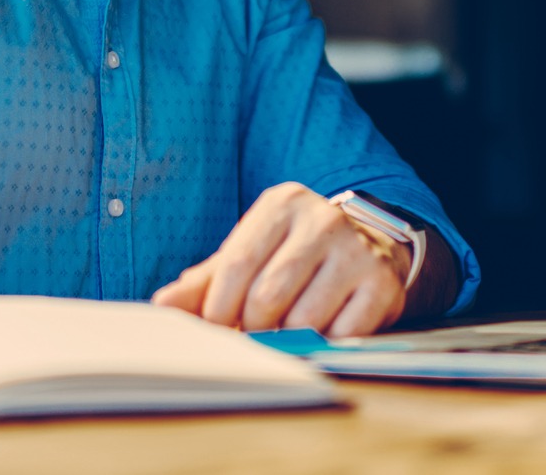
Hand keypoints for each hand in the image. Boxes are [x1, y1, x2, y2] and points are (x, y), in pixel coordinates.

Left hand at [151, 182, 408, 336]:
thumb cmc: (294, 254)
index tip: (217, 329)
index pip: (236, 265)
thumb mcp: (251, 254)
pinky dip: (327, 342)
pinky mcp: (382, 284)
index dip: (219, 309)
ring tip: (291, 327)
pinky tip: (327, 326)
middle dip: (254, 327)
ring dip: (290, 337)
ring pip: (303, 320)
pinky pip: (341, 334)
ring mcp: (356, 250)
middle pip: (267, 297)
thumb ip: (207, 280)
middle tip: (256, 332)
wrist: (368, 246)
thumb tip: (163, 306)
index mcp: (282, 203)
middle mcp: (323, 218)